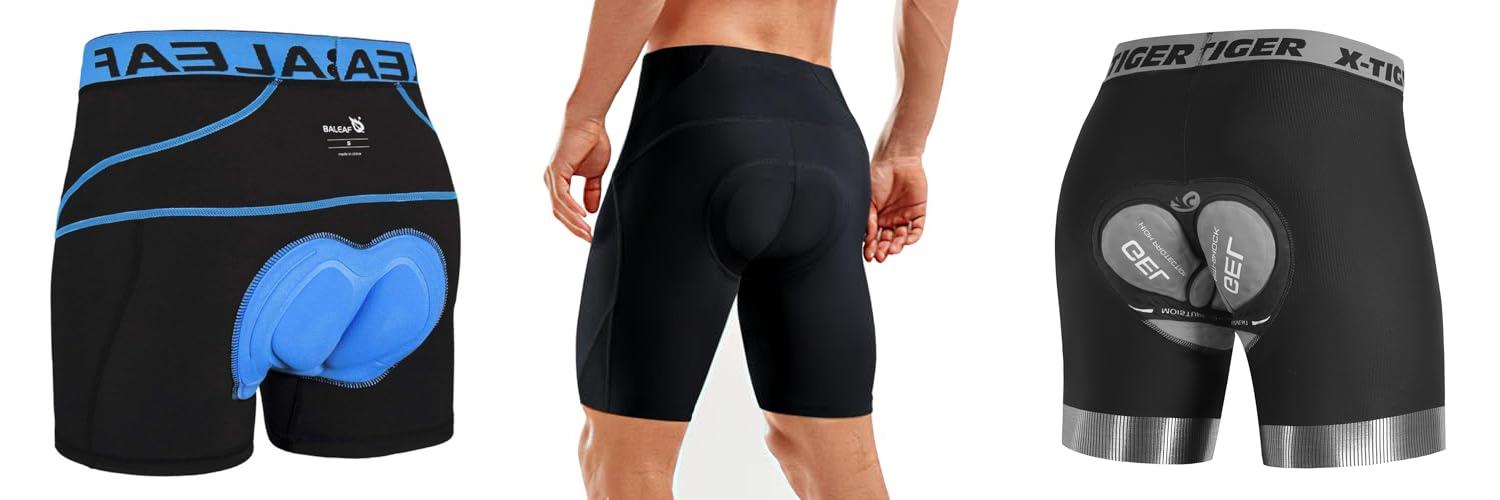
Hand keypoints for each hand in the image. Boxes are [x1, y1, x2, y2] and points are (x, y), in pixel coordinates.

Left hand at [545, 118, 610, 241]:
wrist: (589, 120)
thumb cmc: (591, 140)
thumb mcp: (594, 173)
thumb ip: (591, 191)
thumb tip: (591, 210)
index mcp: (560, 181)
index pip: (564, 210)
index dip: (576, 224)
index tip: (589, 235)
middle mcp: (552, 180)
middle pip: (559, 212)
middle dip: (574, 228)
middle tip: (589, 239)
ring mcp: (552, 176)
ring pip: (559, 207)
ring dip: (574, 221)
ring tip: (586, 232)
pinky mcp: (556, 170)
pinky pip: (561, 195)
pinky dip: (571, 207)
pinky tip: (582, 216)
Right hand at [865, 155, 926, 261]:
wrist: (895, 160)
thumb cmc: (877, 176)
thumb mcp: (868, 200)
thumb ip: (868, 219)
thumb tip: (867, 238)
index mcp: (875, 217)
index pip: (873, 238)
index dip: (870, 248)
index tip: (868, 256)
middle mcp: (889, 219)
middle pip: (887, 241)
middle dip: (883, 250)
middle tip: (880, 256)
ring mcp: (904, 216)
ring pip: (901, 238)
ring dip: (897, 246)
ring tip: (892, 249)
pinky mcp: (918, 212)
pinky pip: (917, 229)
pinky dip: (912, 237)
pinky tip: (905, 241)